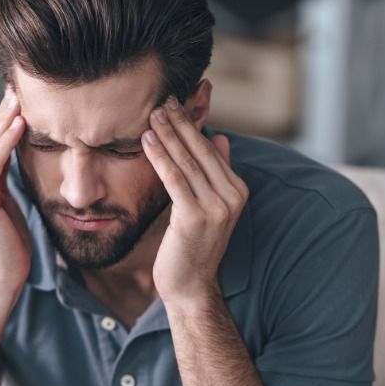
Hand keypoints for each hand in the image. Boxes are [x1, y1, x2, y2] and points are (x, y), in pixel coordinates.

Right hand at [0, 87, 30, 300]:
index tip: (17, 98)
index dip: (1, 121)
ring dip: (6, 120)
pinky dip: (6, 141)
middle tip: (18, 86)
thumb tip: (16, 152)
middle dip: (3, 114)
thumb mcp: (5, 202)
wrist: (0, 279)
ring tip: (21, 97)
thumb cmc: (9, 244)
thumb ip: (3, 178)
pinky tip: (19, 123)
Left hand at [141, 96, 248, 307]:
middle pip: (201, 150)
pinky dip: (160, 157)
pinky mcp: (195, 217)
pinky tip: (147, 140)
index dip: (191, 125)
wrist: (191, 286)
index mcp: (237, 190)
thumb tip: (220, 138)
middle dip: (180, 123)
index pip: (211, 149)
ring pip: (187, 161)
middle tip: (162, 99)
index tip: (175, 103)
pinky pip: (175, 179)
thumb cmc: (194, 245)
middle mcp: (231, 196)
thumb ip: (216, 172)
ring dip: (168, 134)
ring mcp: (216, 207)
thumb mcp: (209, 206)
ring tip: (152, 113)